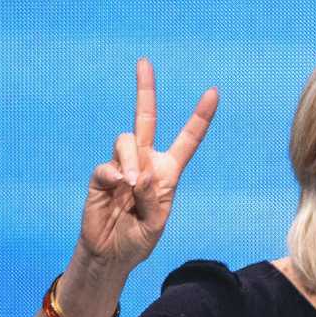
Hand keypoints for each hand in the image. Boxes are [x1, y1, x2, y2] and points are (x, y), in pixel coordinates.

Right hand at [79, 58, 218, 271]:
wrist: (112, 254)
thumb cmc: (138, 238)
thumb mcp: (156, 223)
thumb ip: (154, 198)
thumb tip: (140, 174)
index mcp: (168, 172)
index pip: (187, 140)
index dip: (200, 117)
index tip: (213, 92)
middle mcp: (145, 162)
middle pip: (144, 118)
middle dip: (144, 89)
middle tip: (144, 62)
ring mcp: (122, 166)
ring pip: (126, 140)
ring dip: (131, 160)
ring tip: (133, 186)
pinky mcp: (102, 176)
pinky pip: (107, 165)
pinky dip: (115, 176)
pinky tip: (120, 190)